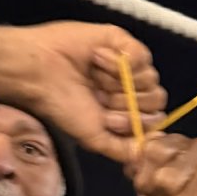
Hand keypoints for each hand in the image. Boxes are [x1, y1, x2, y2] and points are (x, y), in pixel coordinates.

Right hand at [0, 22, 166, 162]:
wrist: (39, 73)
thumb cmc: (62, 106)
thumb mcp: (94, 138)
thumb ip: (122, 149)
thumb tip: (146, 153)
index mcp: (125, 110)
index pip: (154, 119)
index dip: (137, 123)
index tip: (110, 120)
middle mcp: (130, 87)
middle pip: (157, 100)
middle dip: (129, 105)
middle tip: (102, 99)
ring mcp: (128, 64)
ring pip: (151, 79)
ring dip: (120, 83)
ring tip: (95, 77)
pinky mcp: (123, 42)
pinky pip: (142, 57)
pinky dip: (120, 62)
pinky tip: (97, 59)